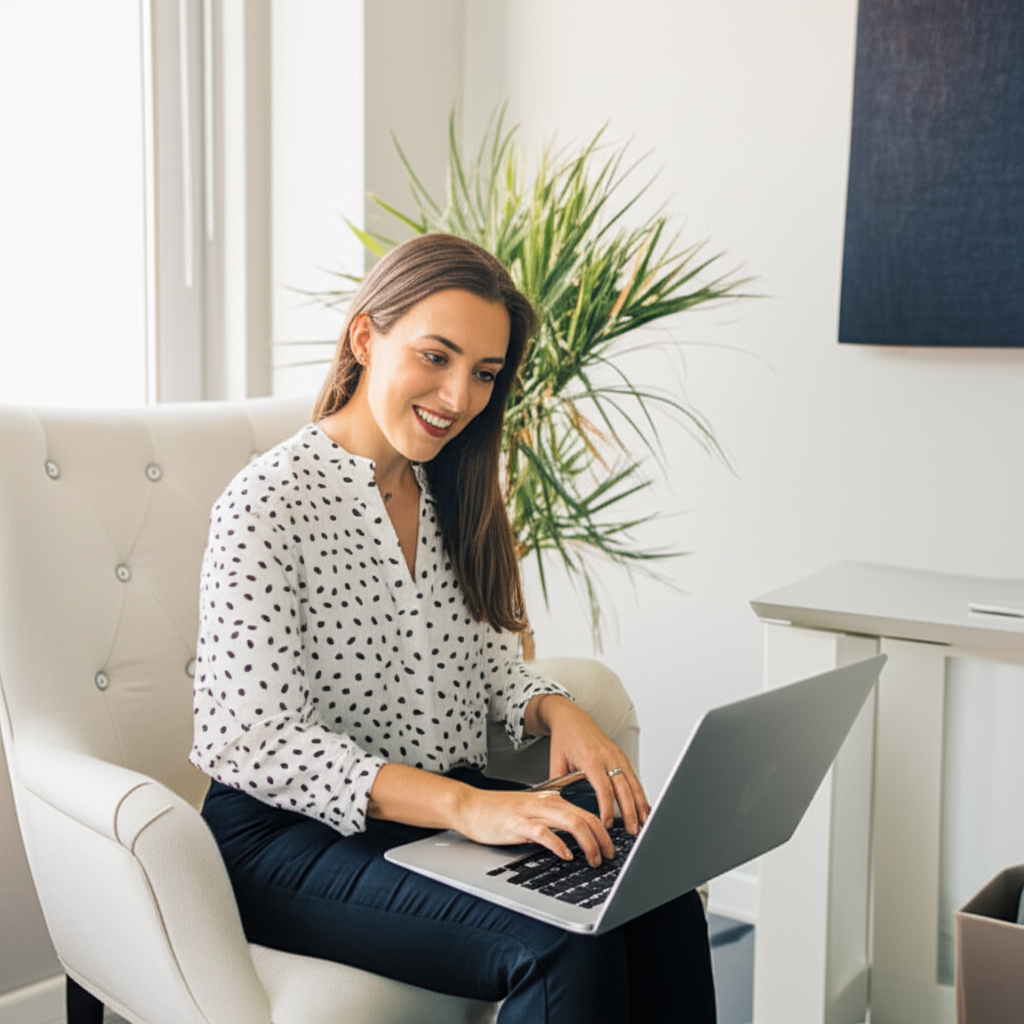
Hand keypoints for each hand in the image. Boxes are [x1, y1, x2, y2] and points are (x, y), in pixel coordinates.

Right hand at [454, 787, 613, 866]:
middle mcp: (546, 804)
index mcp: (551, 800)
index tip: (610, 847)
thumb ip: (551, 821)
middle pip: (586, 818)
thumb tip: (572, 839)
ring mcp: (533, 813)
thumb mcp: (531, 813)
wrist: (471, 806)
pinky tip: (566, 856)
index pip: (587, 813)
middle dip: (603, 839)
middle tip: (609, 856)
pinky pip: (545, 834)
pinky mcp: (519, 825)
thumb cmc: (499, 812)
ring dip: (588, 843)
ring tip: (593, 859)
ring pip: (572, 823)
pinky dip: (560, 846)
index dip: (604, 832)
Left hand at [527, 694, 649, 834]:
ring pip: (633, 783)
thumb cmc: (564, 738)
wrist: (570, 716)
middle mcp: (608, 756)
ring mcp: (616, 755)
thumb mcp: (556, 762)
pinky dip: (640, 793)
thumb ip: (558, 785)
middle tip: (633, 831)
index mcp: (591, 759)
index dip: (607, 809)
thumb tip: (559, 807)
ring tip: (643, 823)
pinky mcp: (621, 755)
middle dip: (630, 812)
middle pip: (623, 788)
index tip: (607, 825)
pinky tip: (643, 806)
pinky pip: (633, 776)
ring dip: (639, 804)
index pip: (604, 789)